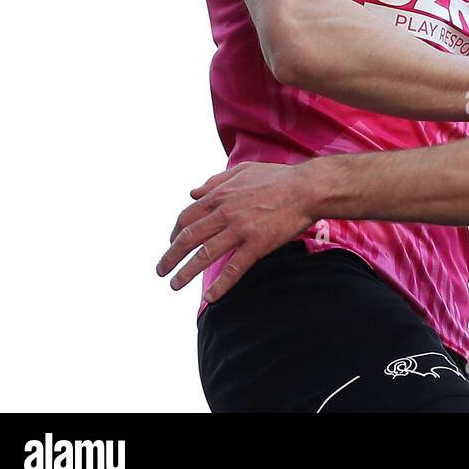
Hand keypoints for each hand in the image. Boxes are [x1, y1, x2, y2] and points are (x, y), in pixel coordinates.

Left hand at [155, 160, 323, 302]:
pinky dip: (220, 285)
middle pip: (188, 238)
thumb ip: (216, 181)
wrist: (308, 189)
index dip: (174, 234)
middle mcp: (225, 213)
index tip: (171, 244)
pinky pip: (234, 268)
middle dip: (170, 257)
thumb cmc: (278, 177)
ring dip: (186, 273)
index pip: (186, 218)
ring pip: (205, 255)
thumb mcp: (243, 170)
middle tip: (161, 270)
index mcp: (220, 196)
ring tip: (174, 285)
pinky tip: (209, 298)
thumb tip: (192, 193)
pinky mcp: (257, 245)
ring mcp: (240, 230)